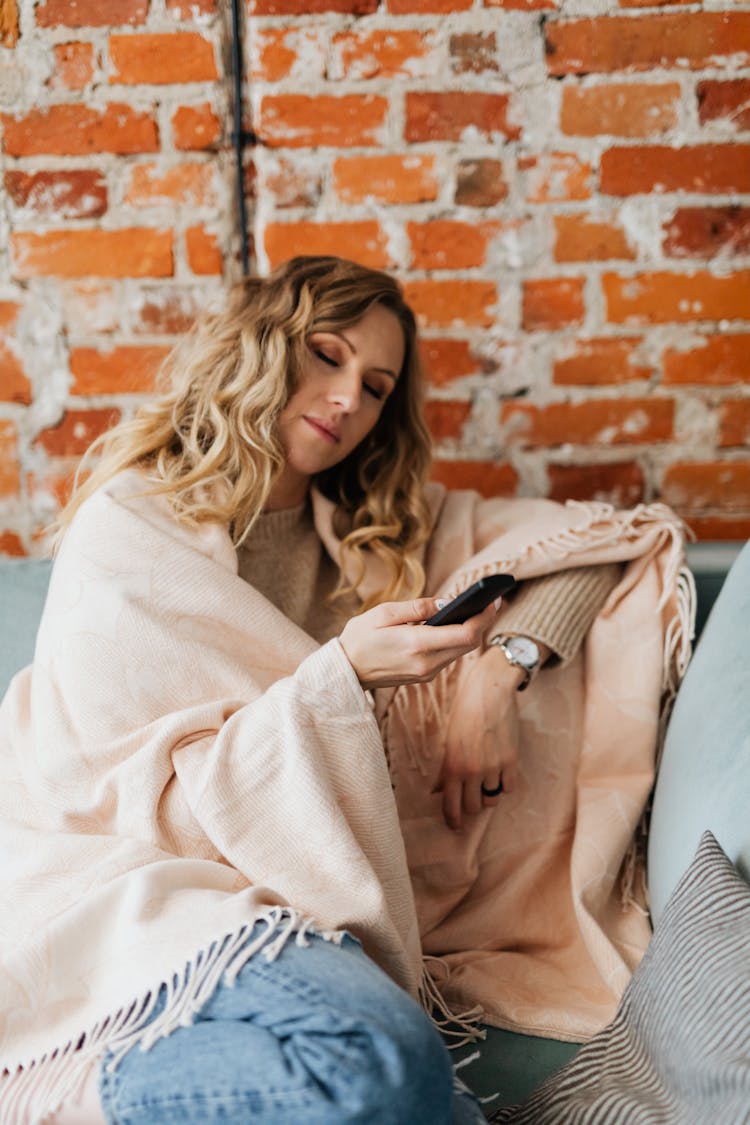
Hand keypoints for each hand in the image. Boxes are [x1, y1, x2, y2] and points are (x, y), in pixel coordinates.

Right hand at [339, 597, 497, 691]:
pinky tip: (455, 625)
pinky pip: (448, 657)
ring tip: (476, 609)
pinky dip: (456, 640)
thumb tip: (448, 601)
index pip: (466, 634)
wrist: (344, 672)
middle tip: (491, 601)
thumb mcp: (384, 613)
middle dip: (483, 622)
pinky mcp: (423, 676)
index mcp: (417, 645)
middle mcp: (426, 663)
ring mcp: (426, 673)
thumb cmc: (359, 638)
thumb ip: (419, 607)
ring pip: (461, 651)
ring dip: (471, 631)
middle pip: (469, 644)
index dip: (485, 617)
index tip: (494, 600)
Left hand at [434, 644, 525, 830]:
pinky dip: (505, 784)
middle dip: (473, 804)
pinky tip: (500, 771)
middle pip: (474, 807)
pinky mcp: (511, 761)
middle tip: (473, 795)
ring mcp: (492, 767)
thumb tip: (436, 792)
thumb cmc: (464, 713)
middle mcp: (472, 770)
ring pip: (493, 799)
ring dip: (489, 793)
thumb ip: (445, 770)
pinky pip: (509, 787)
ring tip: (487, 778)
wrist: (489, 691)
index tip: (455, 827)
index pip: (451, 805)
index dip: (453, 820)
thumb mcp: (449, 741)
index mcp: (452, 766)